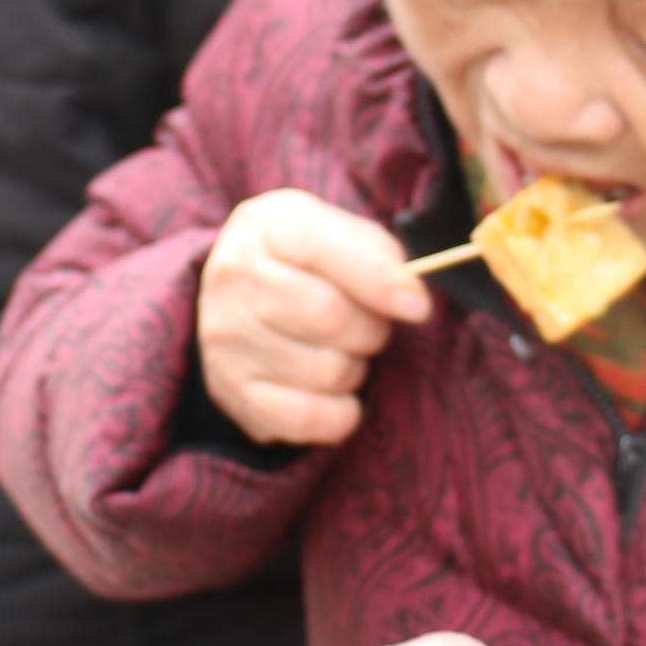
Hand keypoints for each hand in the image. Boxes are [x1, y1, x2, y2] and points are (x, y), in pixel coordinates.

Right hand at [198, 190, 430, 446]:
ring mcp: (227, 338)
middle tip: (372, 326)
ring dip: (356, 369)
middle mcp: (235, 279)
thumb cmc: (307, 260)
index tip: (418, 306)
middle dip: (372, 329)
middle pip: (329, 316)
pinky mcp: (232, 390)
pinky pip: (305, 418)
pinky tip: (339, 396)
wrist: (237, 291)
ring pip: (327, 371)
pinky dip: (339, 415)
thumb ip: (380, 255)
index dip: (376, 279)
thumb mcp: (341, 231)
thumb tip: (411, 298)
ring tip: (344, 353)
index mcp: (266, 227)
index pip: (318, 248)